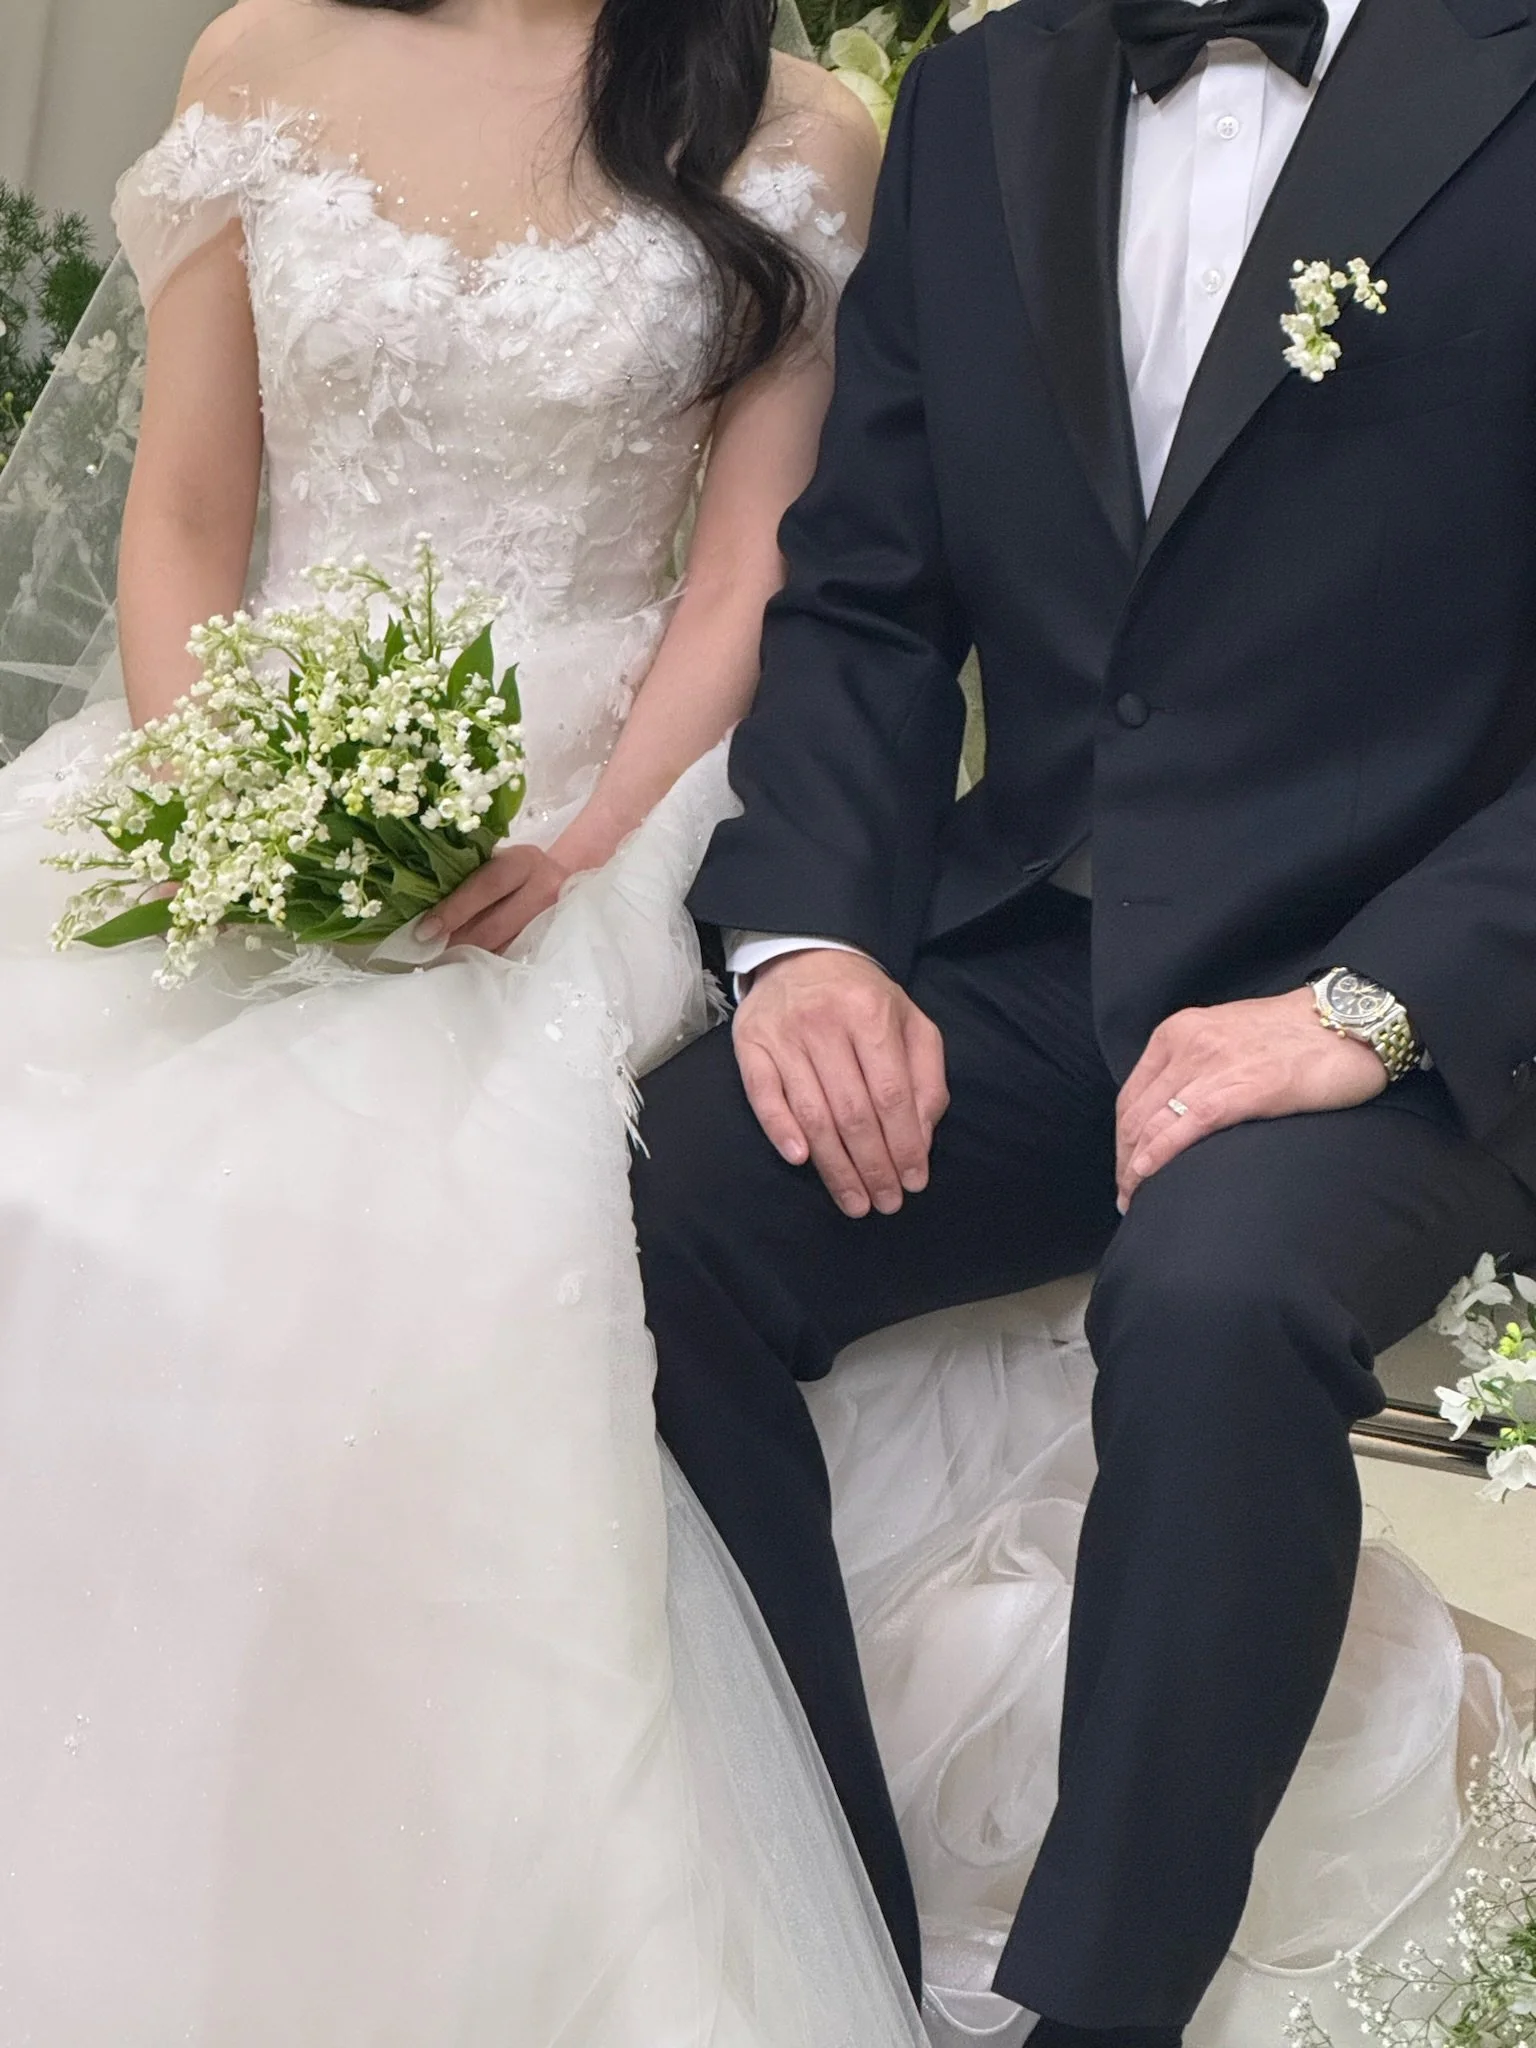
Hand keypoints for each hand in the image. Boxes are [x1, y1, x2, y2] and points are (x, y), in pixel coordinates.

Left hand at [419, 845, 569, 952]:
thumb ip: (470, 874)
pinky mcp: (550, 941)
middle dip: (456, 941)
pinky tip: (466, 962)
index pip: (486, 886)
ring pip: (501, 946)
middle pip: (493, 925)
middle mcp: (544, 889)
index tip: (424, 931)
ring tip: (440, 959)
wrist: (565, 877)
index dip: (454, 910)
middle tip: (427, 952)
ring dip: (468, 956)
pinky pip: (511, 955)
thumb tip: (421, 901)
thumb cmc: (518, 866)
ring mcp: (550, 919)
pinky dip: (485, 961)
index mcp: (524, 862)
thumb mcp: (499, 858)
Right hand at [734, 949, 948, 1217]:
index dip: (904, 1145)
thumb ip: (926, 1077)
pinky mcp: (750, 1045)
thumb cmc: (864, 1000)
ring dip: (834, 1166)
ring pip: (812, 1114)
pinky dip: (780, 1130)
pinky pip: (763, 1096)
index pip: (891, 1095)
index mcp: (871, 1014)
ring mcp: (783, 1035)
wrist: (804, 955)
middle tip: (885, 1203)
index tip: (914, 1182)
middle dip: (873, 1166)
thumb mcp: (911, 1023)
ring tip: (854, 1201)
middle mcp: (825, 1023)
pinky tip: (801, 1160)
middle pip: (852, 1112)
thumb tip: (921, 1135)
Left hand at [1116, 987, 1387, 1211]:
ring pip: (1153, 1124)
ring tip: (1135, 1200)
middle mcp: (1187, 1045)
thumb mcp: (1227, 1038)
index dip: (1123, 1139)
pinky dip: (1159, 1154)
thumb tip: (1174, 1111)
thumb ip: (1196, 1067)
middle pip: (1135, 1115)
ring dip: (1136, 1168)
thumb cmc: (1296, 1035)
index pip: (1133, 1096)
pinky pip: (1186, 1126)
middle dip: (1124, 1160)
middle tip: (1127, 1195)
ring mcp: (1212, 1065)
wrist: (1351, 1021)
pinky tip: (1147, 1176)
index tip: (1125, 1168)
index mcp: (1178, 1032)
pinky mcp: (1242, 1089)